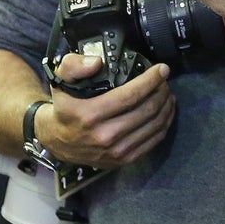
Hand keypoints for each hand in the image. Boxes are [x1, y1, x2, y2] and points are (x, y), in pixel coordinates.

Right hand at [39, 53, 175, 168]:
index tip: (161, 69)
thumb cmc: (64, 106)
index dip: (151, 80)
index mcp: (89, 114)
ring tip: (167, 93)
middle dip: (161, 91)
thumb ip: (74, 66)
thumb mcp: (60, 80)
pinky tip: (165, 111)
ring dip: (166, 106)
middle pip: (146, 110)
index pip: (130, 96)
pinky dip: (164, 124)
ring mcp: (115, 151)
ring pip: (154, 126)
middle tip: (164, 80)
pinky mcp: (123, 160)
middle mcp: (104, 136)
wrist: (57, 140)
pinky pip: (153, 141)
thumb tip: (97, 62)